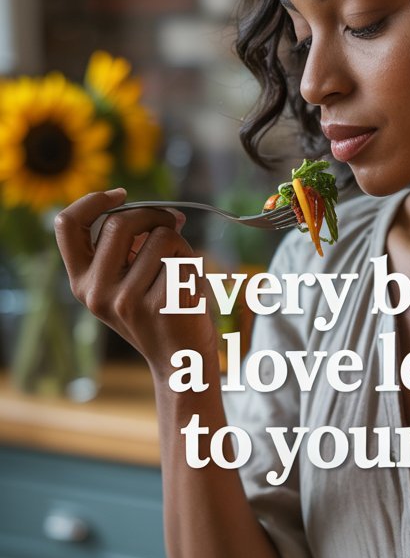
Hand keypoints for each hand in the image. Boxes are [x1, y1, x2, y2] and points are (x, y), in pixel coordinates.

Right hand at [55, 187, 218, 373]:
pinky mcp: (161, 305)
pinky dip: (194, 266)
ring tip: (180, 275)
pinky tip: (190, 292)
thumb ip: (128, 249)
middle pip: (120, 222)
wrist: (181, 363)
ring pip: (161, 237)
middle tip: (173, 222)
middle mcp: (97, 292)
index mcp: (82, 283)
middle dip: (153, 215)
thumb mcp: (127, 283)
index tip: (120, 195)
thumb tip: (161, 213)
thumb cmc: (159, 313)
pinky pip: (184, 258)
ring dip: (179, 246)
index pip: (68, 226)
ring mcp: (128, 300)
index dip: (92, 201)